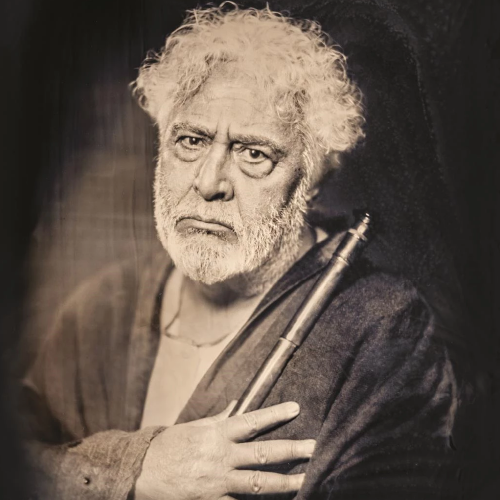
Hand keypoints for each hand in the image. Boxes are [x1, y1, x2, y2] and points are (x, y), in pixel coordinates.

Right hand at [135, 401, 314, 499]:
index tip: (296, 408)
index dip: (275, 414)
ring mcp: (218, 483)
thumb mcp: (194, 427)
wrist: (139, 471)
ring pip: (259, 483)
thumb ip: (219, 418)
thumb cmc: (168, 446)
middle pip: (263, 453)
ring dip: (286, 482)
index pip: (252, 421)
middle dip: (292, 450)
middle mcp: (221, 457)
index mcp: (216, 434)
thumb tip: (237, 405)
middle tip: (315, 447)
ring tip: (308, 479)